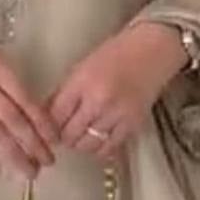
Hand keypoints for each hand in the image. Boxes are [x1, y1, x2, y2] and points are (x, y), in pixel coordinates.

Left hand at [49, 22, 185, 159]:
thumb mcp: (82, 67)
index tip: (48, 128)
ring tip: (81, 135)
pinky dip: (100, 148)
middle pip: (69, 134)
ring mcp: (117, 114)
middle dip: (63, 136)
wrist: (153, 51)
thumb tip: (46, 115)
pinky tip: (98, 140)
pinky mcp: (133, 125)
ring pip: (88, 145)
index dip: (48, 126)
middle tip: (64, 133)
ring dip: (81, 143)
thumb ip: (64, 92)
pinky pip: (109, 148)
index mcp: (82, 82)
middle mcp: (99, 101)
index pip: (55, 116)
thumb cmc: (117, 54)